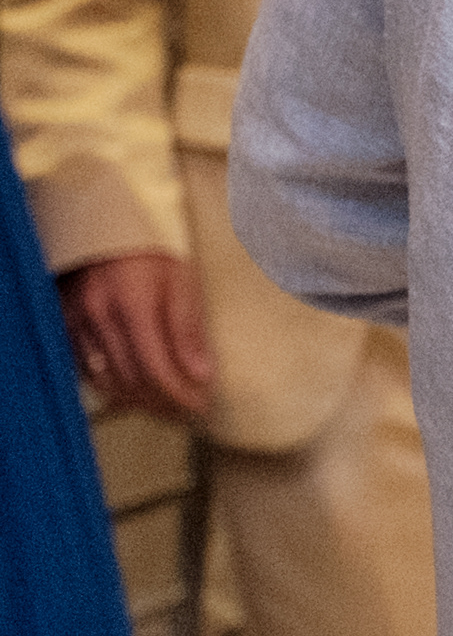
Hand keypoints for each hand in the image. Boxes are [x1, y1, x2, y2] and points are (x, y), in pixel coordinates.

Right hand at [61, 252, 209, 420]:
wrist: (108, 226)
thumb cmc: (153, 249)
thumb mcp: (183, 280)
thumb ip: (189, 329)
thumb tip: (202, 373)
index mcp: (133, 303)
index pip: (156, 367)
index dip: (180, 393)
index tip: (202, 404)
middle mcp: (99, 317)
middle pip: (132, 379)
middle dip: (164, 401)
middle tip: (190, 409)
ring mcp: (77, 322)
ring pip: (107, 381)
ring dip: (139, 401)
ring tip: (168, 406)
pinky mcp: (66, 325)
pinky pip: (87, 370)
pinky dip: (113, 387)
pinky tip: (136, 393)